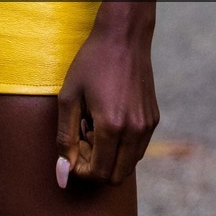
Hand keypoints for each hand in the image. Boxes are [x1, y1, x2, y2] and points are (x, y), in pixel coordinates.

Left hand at [54, 10, 157, 189]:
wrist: (123, 38)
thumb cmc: (90, 64)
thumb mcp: (68, 98)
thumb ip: (64, 138)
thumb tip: (62, 173)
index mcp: (112, 126)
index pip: (97, 173)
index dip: (80, 170)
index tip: (70, 149)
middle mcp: (134, 130)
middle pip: (115, 176)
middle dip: (95, 168)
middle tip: (81, 141)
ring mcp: (147, 126)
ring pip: (129, 166)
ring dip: (109, 158)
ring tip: (94, 130)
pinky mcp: (153, 120)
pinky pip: (137, 149)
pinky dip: (121, 147)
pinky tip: (107, 122)